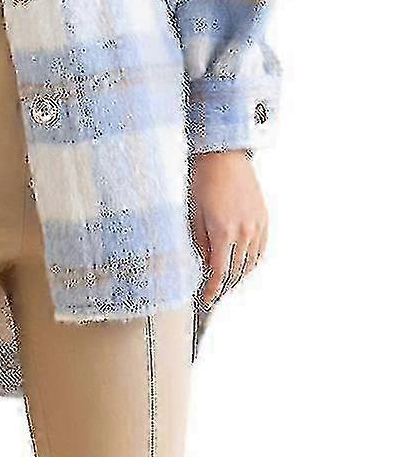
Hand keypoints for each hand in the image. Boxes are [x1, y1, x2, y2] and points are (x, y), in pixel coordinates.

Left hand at [190, 151, 268, 308]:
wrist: (224, 155)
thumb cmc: (202, 181)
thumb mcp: (193, 213)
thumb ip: (200, 242)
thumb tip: (207, 264)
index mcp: (223, 232)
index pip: (219, 273)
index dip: (212, 290)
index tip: (205, 300)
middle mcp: (244, 233)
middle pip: (236, 272)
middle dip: (224, 287)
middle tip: (213, 294)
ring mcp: (257, 226)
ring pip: (251, 263)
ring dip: (239, 277)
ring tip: (226, 284)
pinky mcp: (263, 219)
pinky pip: (261, 250)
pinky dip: (252, 262)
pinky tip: (243, 266)